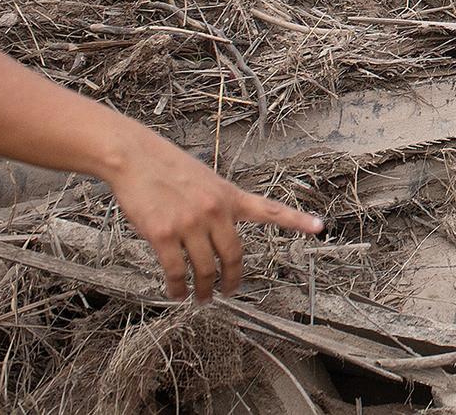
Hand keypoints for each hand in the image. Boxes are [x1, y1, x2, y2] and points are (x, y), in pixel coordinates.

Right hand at [104, 128, 323, 300]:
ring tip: (200, 299)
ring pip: (205, 268)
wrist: (136, 158)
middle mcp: (216, 211)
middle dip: (233, 279)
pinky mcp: (164, 234)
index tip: (319, 226)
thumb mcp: (207, 181)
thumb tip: (218, 234)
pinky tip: (177, 293)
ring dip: (203, 289)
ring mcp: (191, 223)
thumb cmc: (168, 168)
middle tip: (229, 292)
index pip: (270, 209)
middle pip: (234, 255)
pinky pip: (176, 270)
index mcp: (230, 196)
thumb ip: (219, 205)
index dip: (296, 220)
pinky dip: (178, 287)